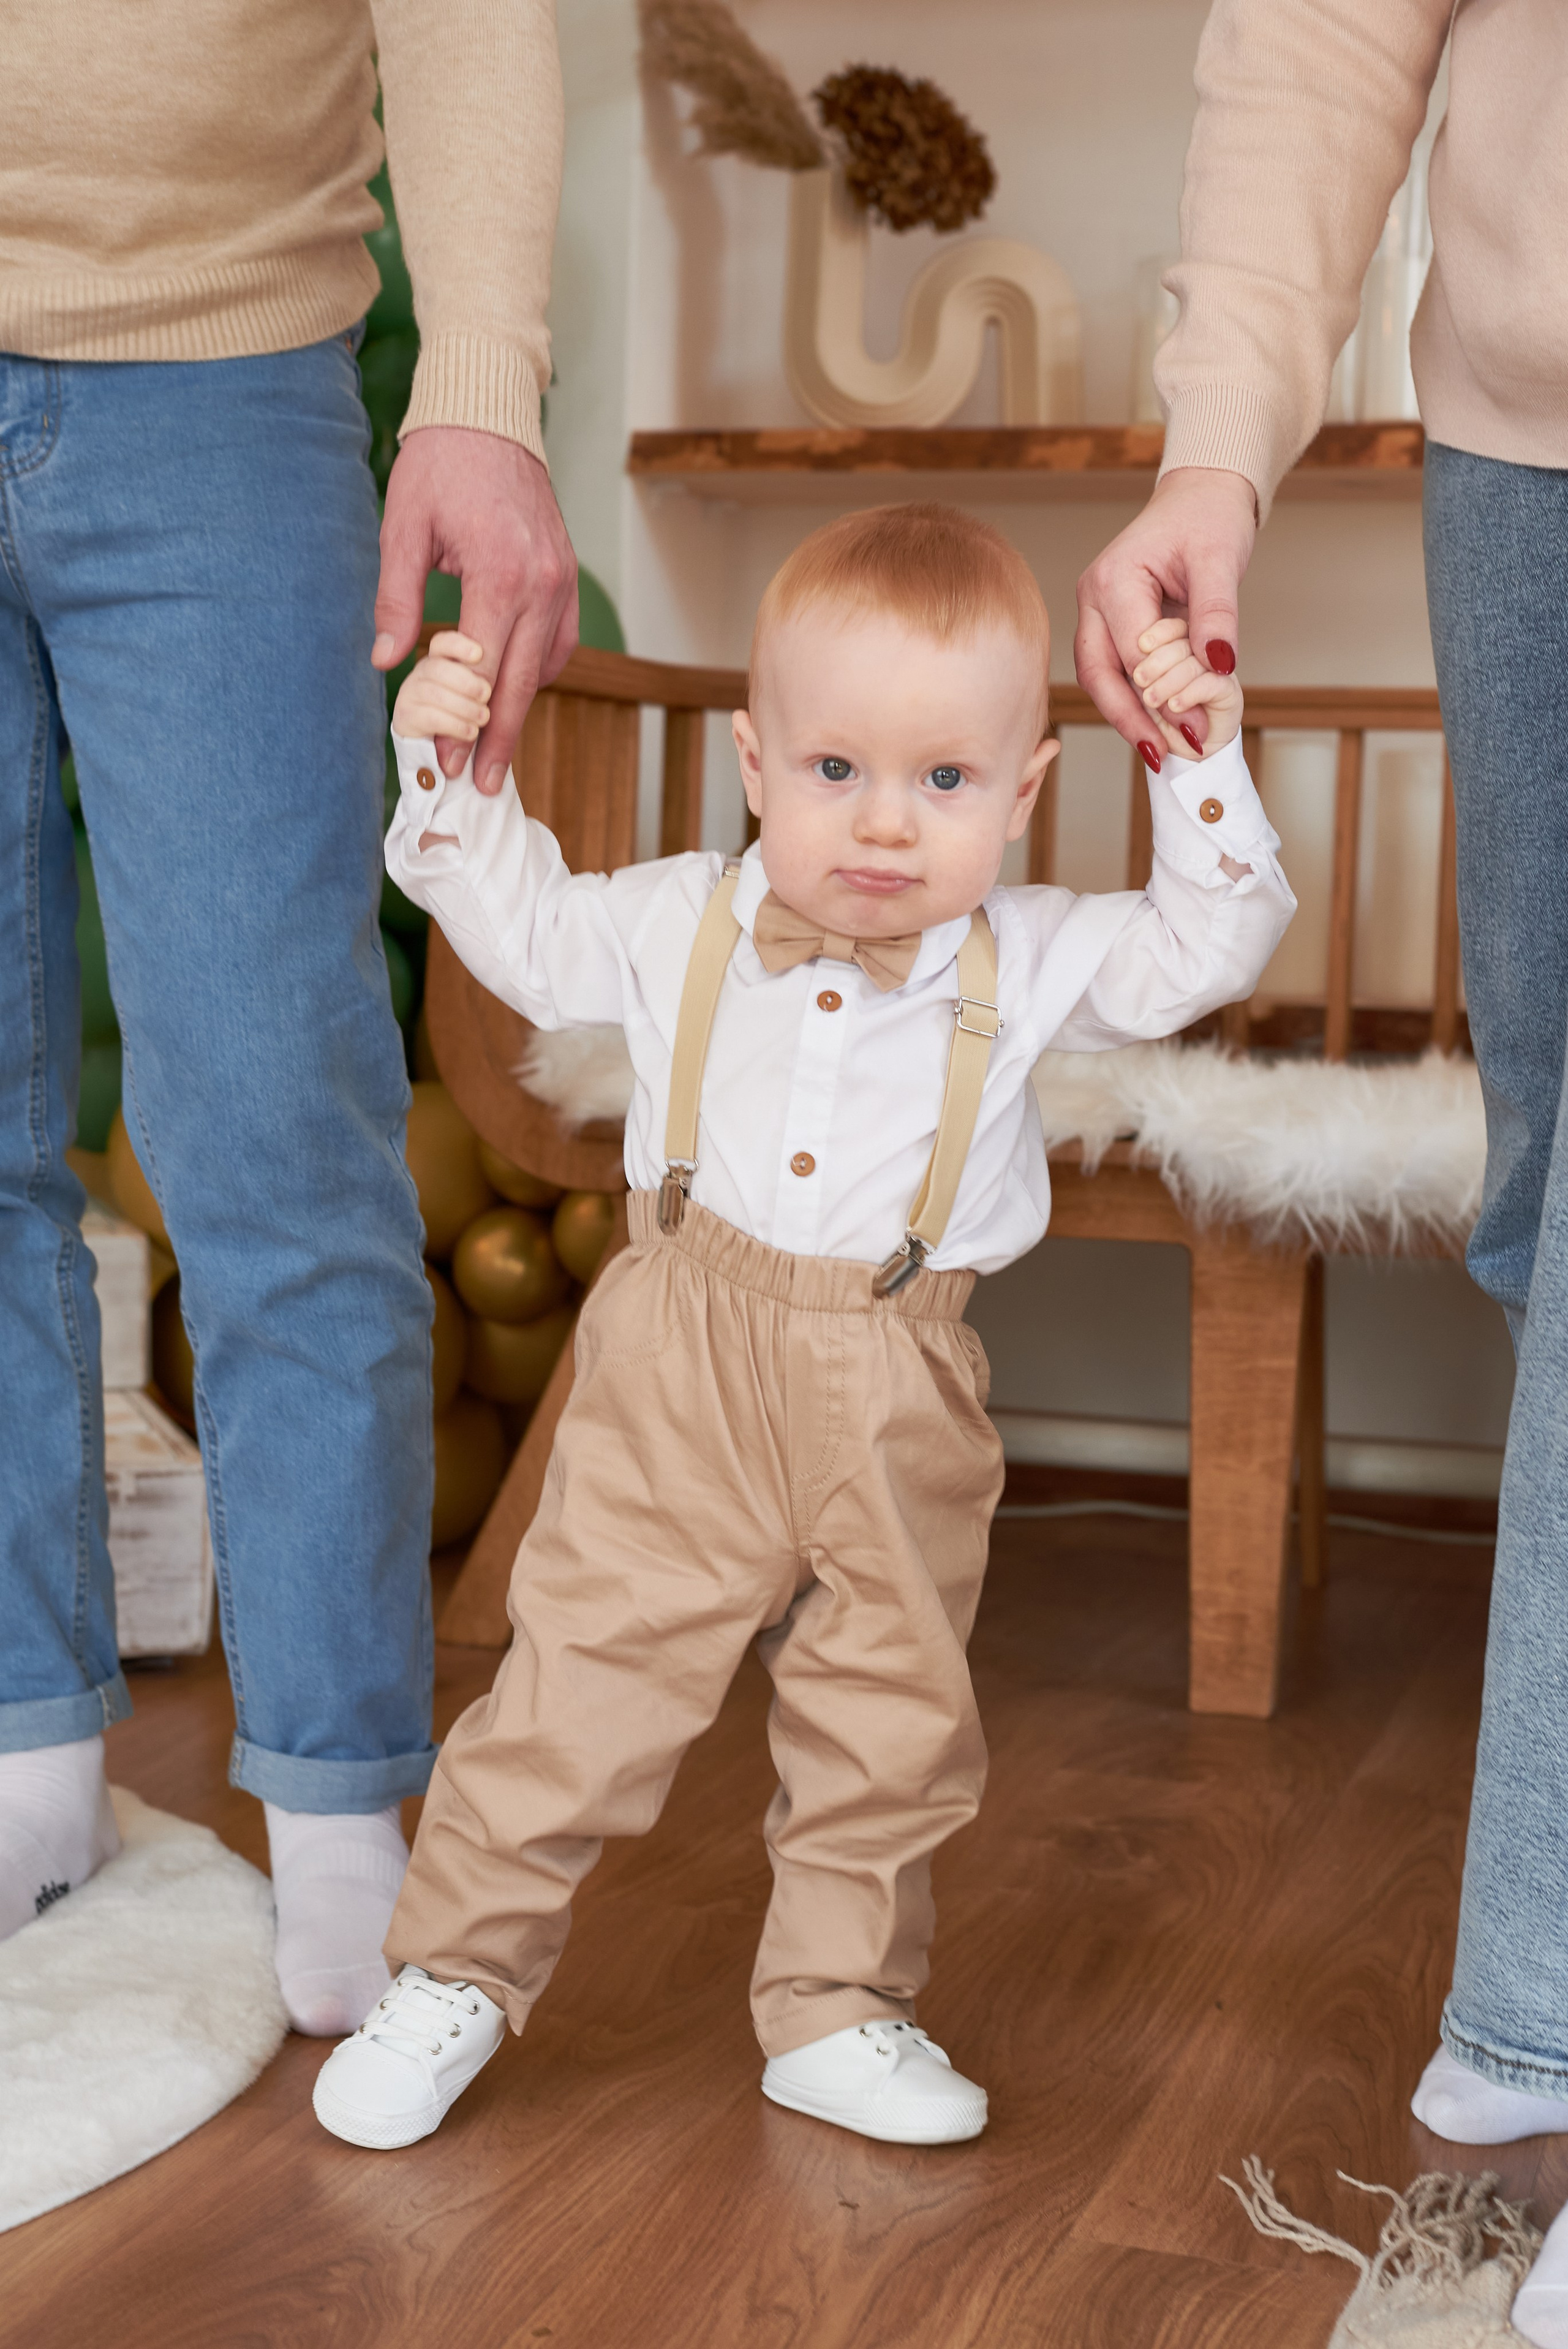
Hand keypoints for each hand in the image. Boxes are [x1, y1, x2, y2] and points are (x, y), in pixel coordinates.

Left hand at [374, 426, 578, 795]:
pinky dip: (536, 671)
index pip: (481, 671)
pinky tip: (512, 688)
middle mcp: (541, 584)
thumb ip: (397, 598)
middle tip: (479, 785)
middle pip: (520, 685)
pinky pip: (559, 642)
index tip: (444, 761)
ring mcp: (561, 581)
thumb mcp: (403, 527)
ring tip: (492, 747)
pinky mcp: (566, 575)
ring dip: (519, 708)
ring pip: (544, 667)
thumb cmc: (442, 464)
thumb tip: (388, 662)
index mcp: (499, 574)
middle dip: (497, 740)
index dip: (463, 725)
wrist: (489, 413)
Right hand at [392, 631, 489, 744]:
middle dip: (466, 681)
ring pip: (435, 694)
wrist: (429, 741)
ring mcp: (410, 693)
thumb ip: (480, 684)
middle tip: (486, 695)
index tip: (479, 654)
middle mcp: (421, 673)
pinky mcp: (407, 717)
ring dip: (465, 707)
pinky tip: (471, 731)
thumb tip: (492, 687)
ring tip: (483, 718)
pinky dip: (455, 725)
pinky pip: (431, 718)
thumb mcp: (472, 693)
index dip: (458, 645)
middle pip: (438, 668)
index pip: (441, 643)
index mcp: (438, 660)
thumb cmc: (460, 711)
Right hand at [1074, 467, 1256, 765]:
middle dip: (1129, 718)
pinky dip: (1134, 698)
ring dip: (1128, 714)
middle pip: (1098, 673)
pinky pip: (1113, 668)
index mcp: (1114, 579)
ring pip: (1099, 676)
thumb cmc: (1209, 519)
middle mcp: (1093, 597)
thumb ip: (1217, 614)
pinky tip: (1159, 724)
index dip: (1162, 695)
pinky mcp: (1108, 622)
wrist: (1200, 496)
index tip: (1196, 729)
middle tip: (1163, 755)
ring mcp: (1096, 610)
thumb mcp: (1220, 560)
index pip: (1131, 653)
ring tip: (1162, 749)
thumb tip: (1218, 666)